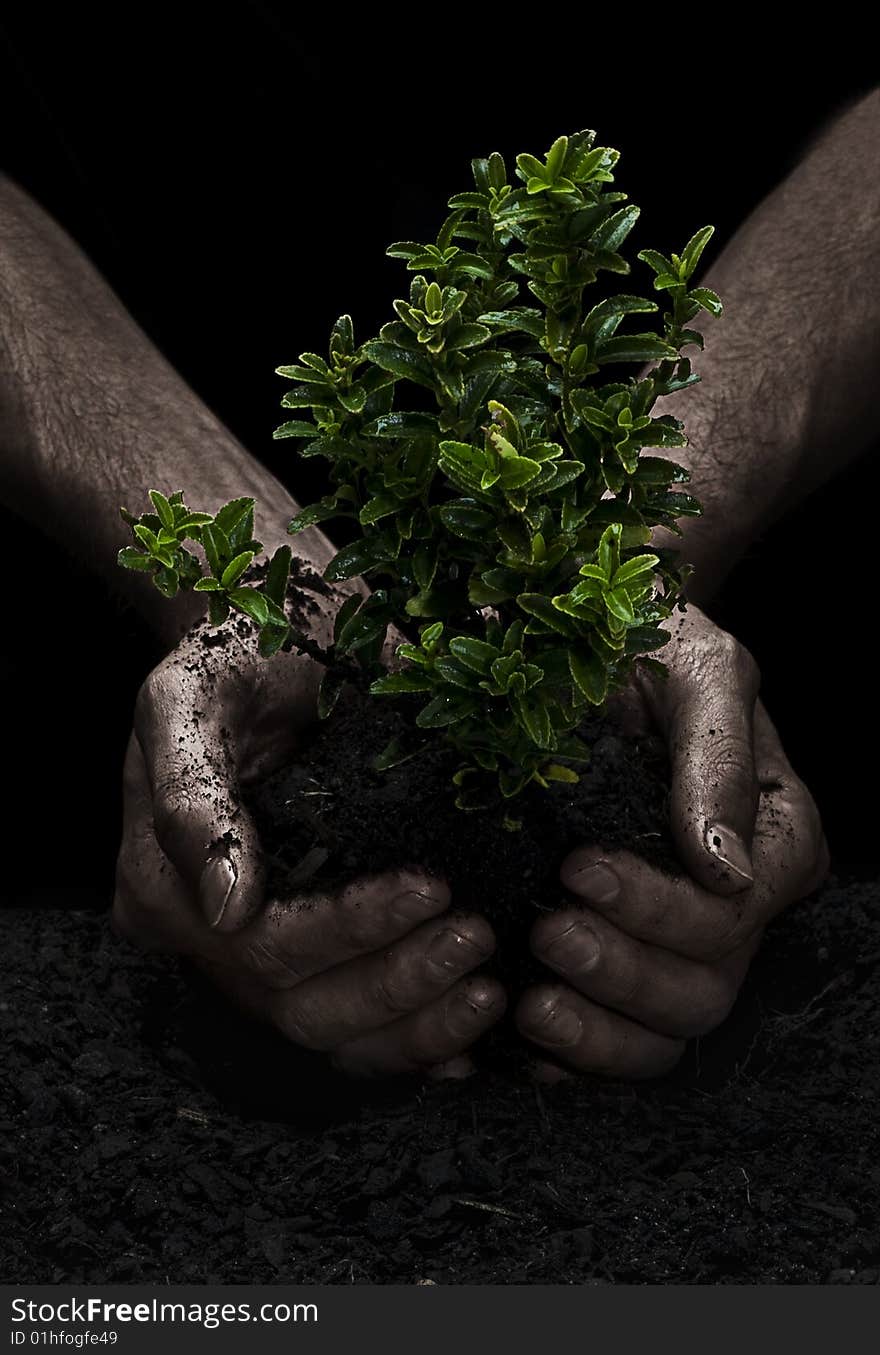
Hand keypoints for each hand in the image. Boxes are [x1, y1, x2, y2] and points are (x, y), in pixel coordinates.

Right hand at [113, 615, 504, 1076]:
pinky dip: (418, 1041)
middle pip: (300, 1006)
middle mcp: (206, 939)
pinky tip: (474, 1037)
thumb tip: (227, 906)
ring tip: (488, 987)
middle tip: (476, 934)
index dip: (348, 930)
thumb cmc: (234, 658)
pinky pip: (359, 1033)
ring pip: (334, 1034)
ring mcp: (255, 960)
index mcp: (161, 886)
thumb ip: (191, 793)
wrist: (275, 644)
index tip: (430, 886)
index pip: (260, 945)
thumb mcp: (192, 697)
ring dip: (417, 1023)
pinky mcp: (311, 959)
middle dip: (396, 979)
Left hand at [516, 606, 827, 1078]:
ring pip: (666, 1032)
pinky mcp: (630, 956)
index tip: (577, 867)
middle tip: (546, 930)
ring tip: (529, 998)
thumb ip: (716, 761)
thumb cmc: (658, 645)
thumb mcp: (698, 672)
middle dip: (622, 970)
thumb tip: (725, 866)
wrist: (599, 641)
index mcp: (777, 840)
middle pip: (704, 987)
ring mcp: (683, 940)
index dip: (658, 909)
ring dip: (598, 1027)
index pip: (732, 913)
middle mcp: (739, 903)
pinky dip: (574, 1054)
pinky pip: (618, 1040)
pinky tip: (522, 1041)